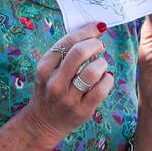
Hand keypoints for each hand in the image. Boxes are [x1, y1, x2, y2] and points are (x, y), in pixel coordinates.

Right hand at [20, 22, 114, 142]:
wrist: (43, 122)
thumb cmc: (49, 89)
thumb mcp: (47, 70)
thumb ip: (64, 52)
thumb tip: (92, 29)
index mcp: (44, 68)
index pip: (67, 42)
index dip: (86, 31)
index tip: (97, 28)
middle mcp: (54, 82)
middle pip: (79, 53)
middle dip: (95, 44)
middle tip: (100, 46)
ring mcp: (68, 97)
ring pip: (92, 71)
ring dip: (102, 63)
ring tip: (101, 64)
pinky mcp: (82, 110)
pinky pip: (101, 90)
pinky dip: (108, 80)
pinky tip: (106, 78)